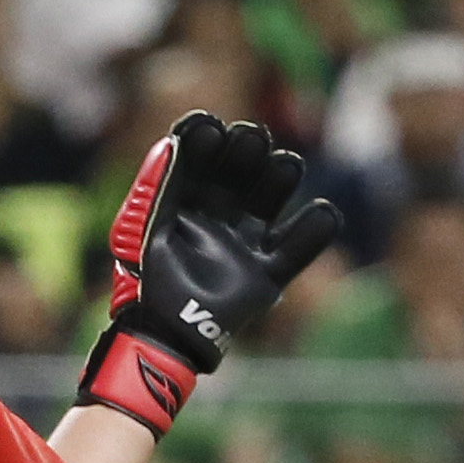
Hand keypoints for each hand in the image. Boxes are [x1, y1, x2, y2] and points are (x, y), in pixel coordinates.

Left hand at [78, 112, 335, 435]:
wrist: (161, 336)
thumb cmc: (144, 281)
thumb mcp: (139, 228)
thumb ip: (156, 187)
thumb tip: (170, 142)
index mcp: (184, 202)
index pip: (199, 162)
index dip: (205, 142)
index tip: (210, 126)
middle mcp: (218, 218)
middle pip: (239, 176)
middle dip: (246, 154)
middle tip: (252, 138)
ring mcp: (244, 245)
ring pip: (269, 204)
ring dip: (279, 181)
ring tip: (286, 164)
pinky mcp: (265, 277)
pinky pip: (295, 253)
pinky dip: (313, 234)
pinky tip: (324, 212)